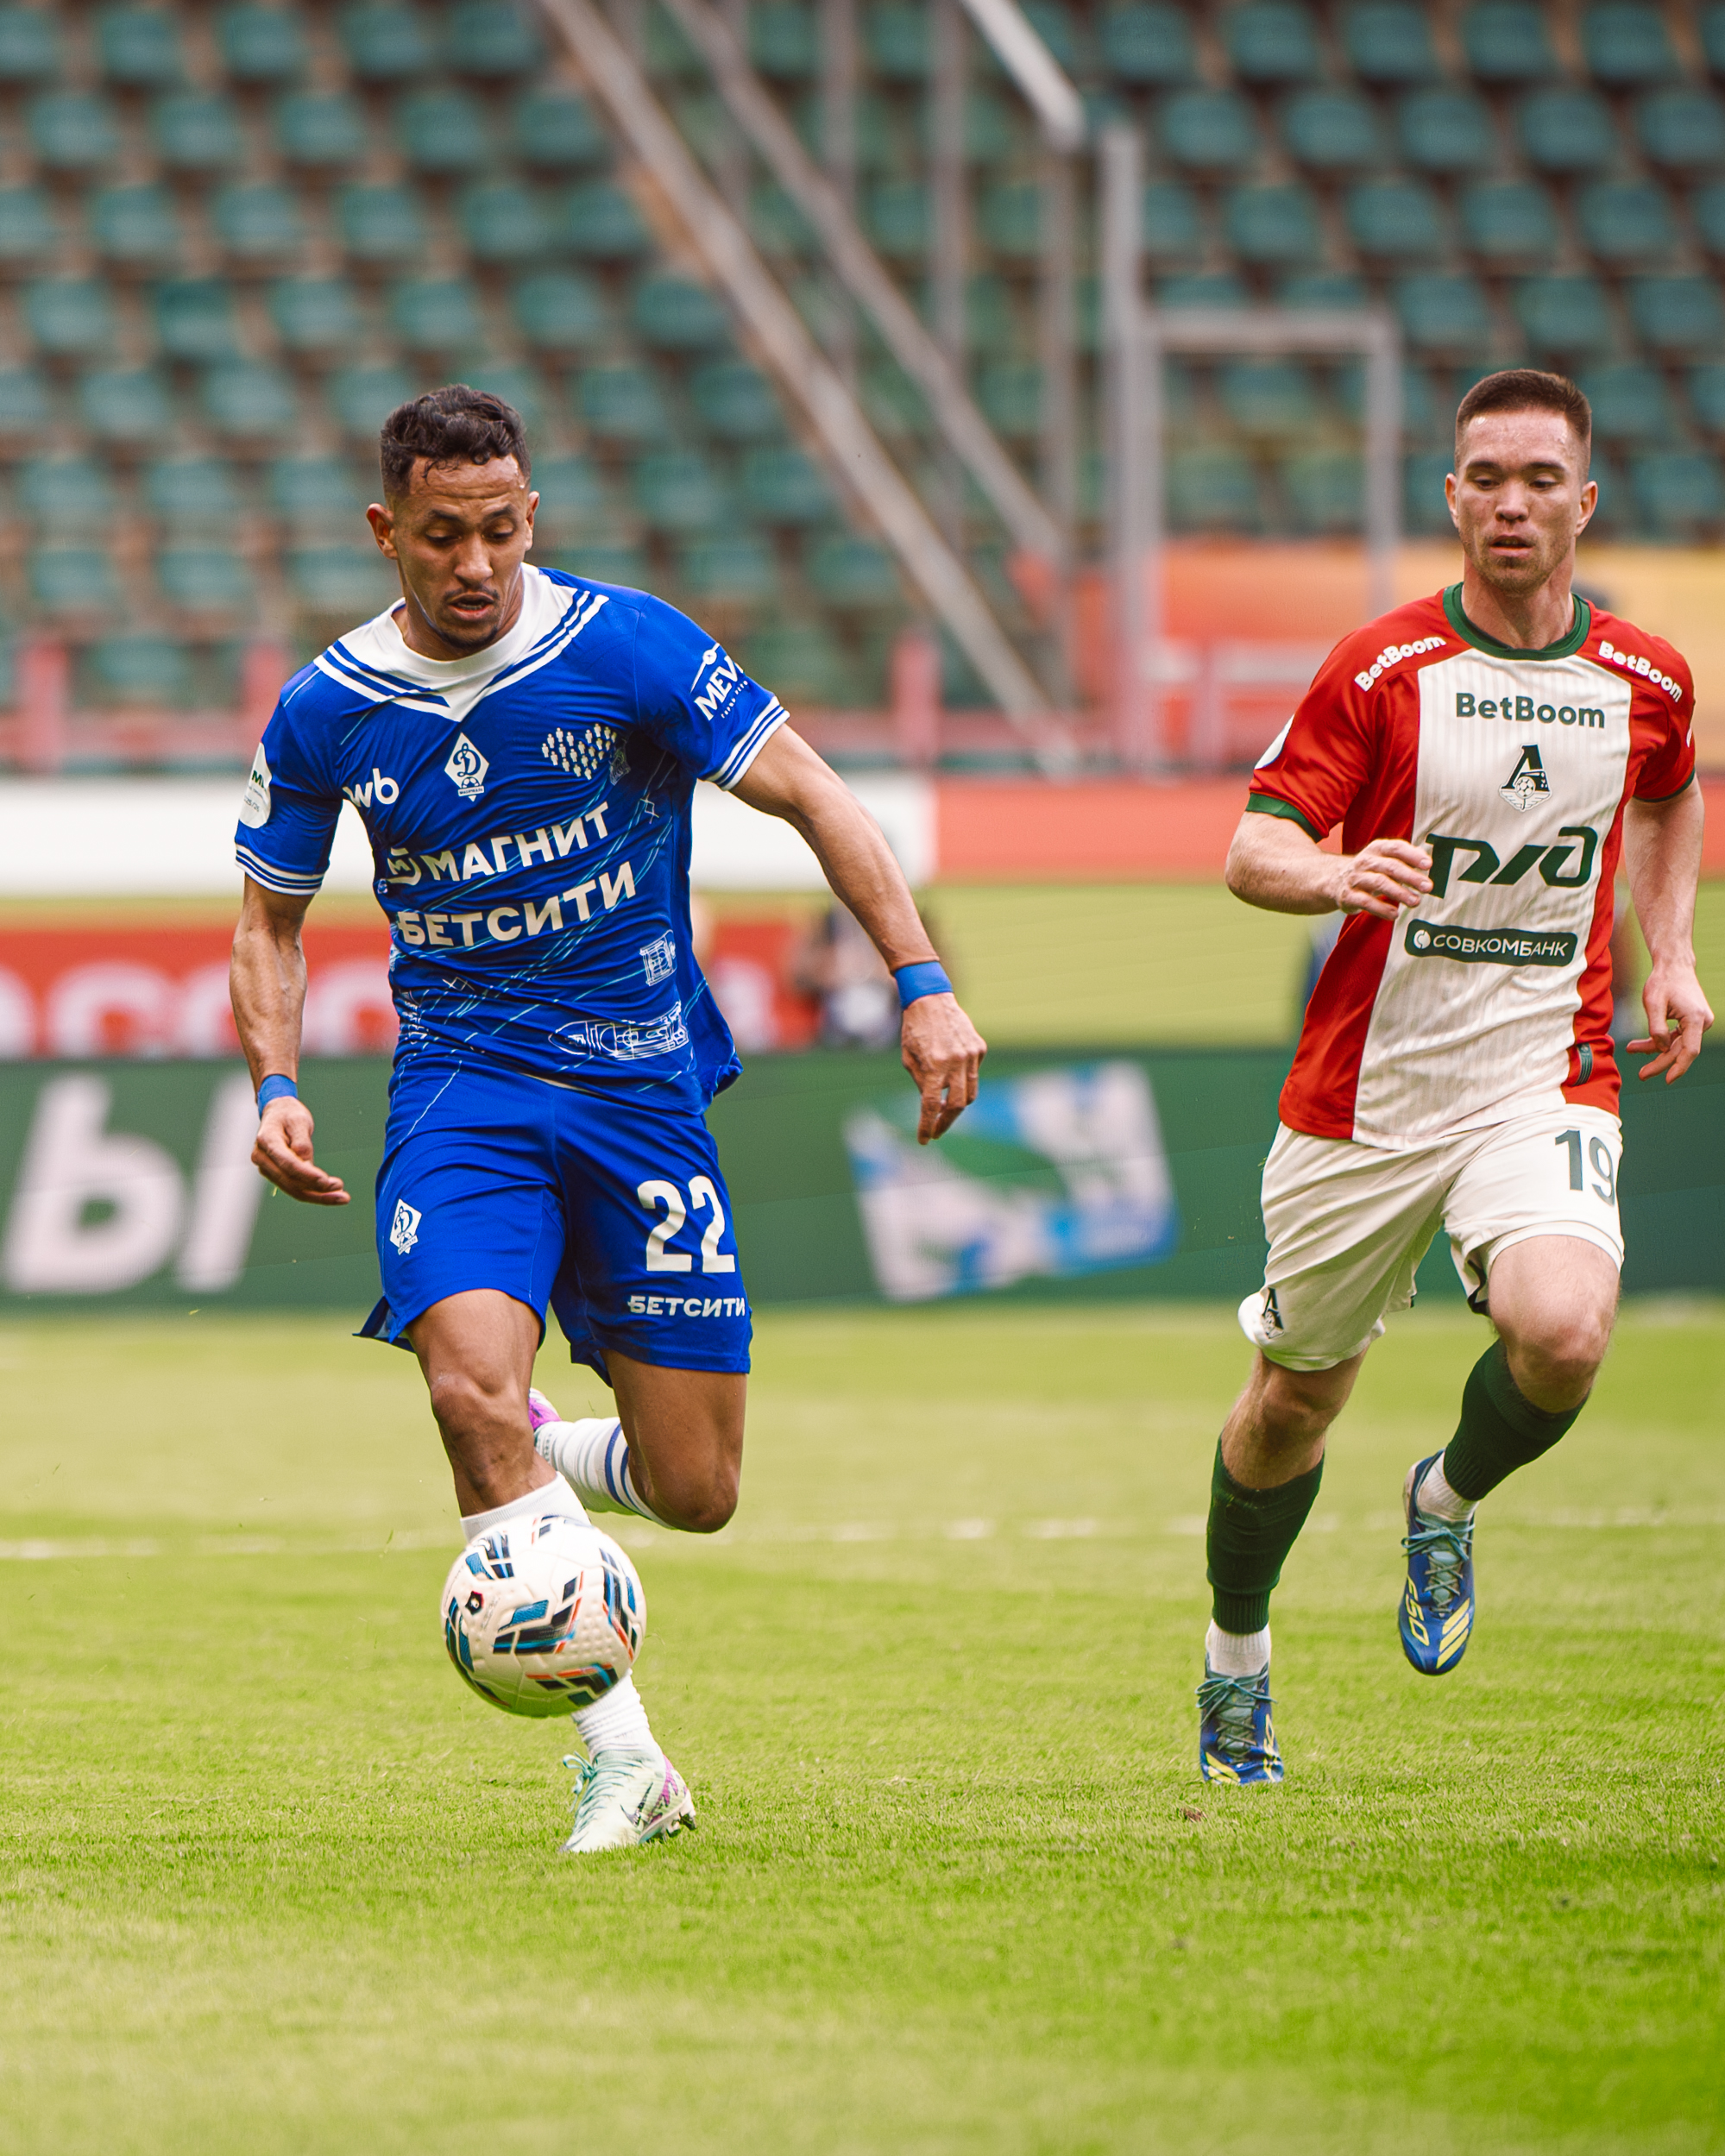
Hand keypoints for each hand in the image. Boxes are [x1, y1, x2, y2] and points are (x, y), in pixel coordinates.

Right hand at [251, 1097, 349, 1205]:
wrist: (277, 1113)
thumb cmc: (289, 1114)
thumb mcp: (299, 1120)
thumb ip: (302, 1142)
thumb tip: (306, 1163)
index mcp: (266, 1141)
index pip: (287, 1163)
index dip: (306, 1175)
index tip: (325, 1181)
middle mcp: (262, 1158)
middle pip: (290, 1182)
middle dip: (317, 1191)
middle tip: (342, 1195)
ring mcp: (267, 1169)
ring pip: (294, 1189)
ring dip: (318, 1196)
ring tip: (342, 1197)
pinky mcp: (277, 1175)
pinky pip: (295, 1187)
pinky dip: (314, 1193)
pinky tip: (331, 1194)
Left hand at [900, 992, 986, 1143]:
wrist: (931, 999)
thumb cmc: (914, 1029)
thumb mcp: (908, 1058)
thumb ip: (920, 1083)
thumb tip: (932, 1106)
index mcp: (934, 1064)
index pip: (931, 1105)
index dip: (927, 1125)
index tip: (924, 1139)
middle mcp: (955, 1061)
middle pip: (957, 1105)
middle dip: (946, 1122)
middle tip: (936, 1130)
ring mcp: (970, 1054)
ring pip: (970, 1093)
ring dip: (957, 1105)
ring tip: (943, 1108)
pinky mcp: (979, 1048)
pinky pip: (973, 1074)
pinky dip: (963, 1081)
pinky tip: (951, 1076)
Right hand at [1333, 838, 1431, 919]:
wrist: (1332, 880)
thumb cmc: (1369, 870)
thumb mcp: (1384, 859)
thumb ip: (1406, 858)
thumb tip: (1427, 861)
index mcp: (1376, 849)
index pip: (1396, 848)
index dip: (1412, 855)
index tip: (1428, 865)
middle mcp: (1365, 861)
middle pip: (1390, 866)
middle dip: (1410, 876)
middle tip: (1428, 887)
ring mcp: (1356, 879)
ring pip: (1379, 883)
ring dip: (1399, 892)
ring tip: (1416, 901)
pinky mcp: (1348, 896)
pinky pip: (1365, 902)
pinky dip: (1381, 908)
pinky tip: (1394, 914)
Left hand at [1628, 962, 1712, 1083]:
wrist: (1674, 966)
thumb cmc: (1663, 981)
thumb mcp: (1653, 1003)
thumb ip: (1656, 1028)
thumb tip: (1661, 1049)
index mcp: (1696, 1018)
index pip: (1690, 1050)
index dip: (1679, 1067)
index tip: (1667, 1079)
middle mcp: (1702, 1022)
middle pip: (1680, 1050)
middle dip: (1660, 1062)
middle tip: (1642, 1075)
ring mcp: (1698, 1023)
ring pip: (1676, 1045)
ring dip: (1655, 1050)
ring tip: (1632, 1050)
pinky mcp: (1692, 1022)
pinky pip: (1676, 1037)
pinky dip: (1659, 1041)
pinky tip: (1641, 1046)